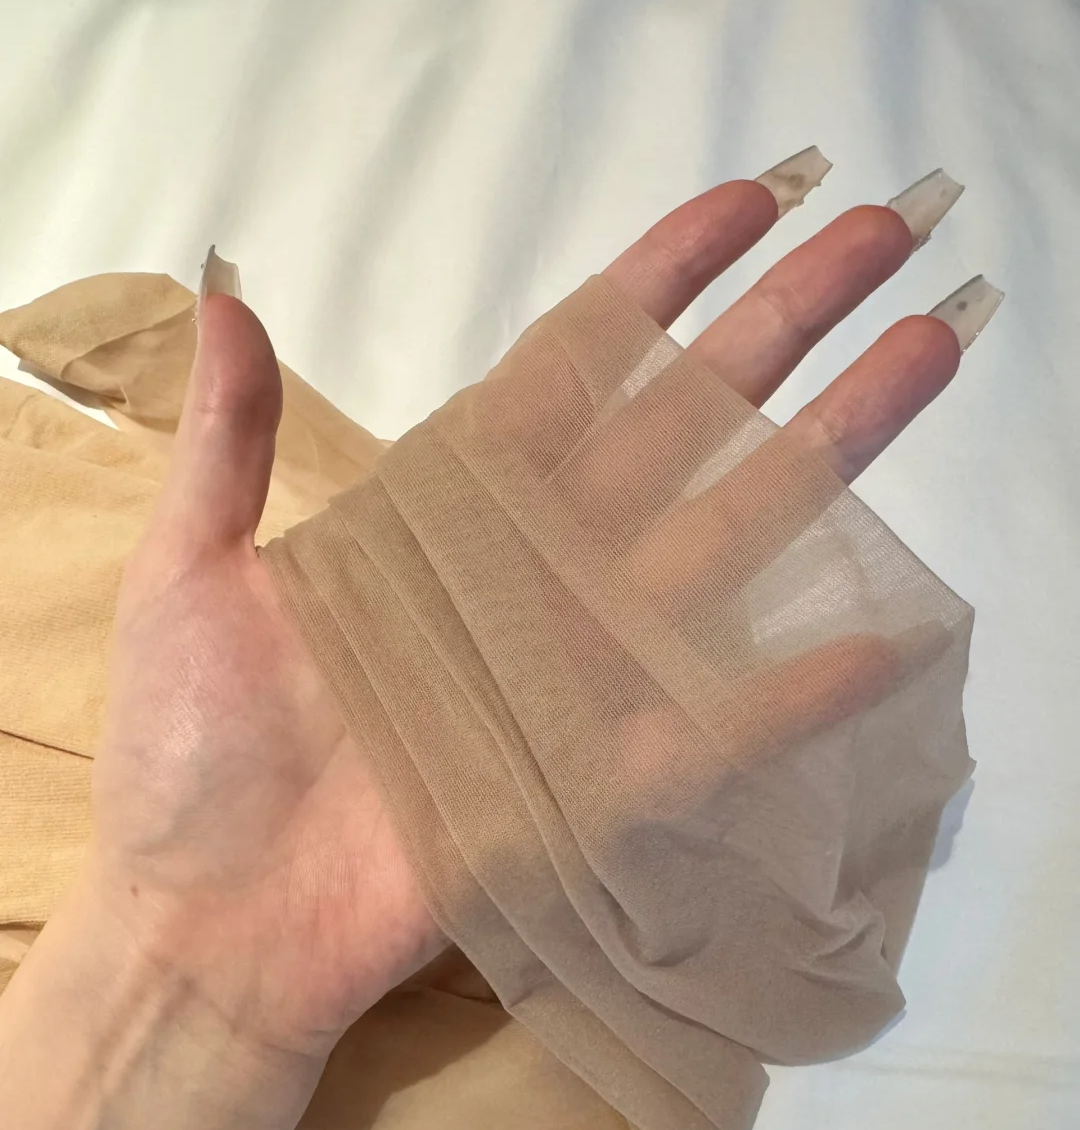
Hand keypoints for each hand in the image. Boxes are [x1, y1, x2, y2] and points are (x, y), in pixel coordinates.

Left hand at [86, 165, 974, 1063]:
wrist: (212, 918)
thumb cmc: (193, 749)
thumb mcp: (194, 576)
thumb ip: (230, 447)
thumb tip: (226, 301)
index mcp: (444, 516)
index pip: (574, 375)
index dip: (658, 290)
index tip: (746, 210)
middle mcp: (530, 576)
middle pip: (678, 433)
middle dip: (779, 334)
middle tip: (880, 240)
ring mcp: (573, 673)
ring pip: (719, 546)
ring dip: (823, 458)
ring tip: (923, 364)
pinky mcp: (590, 780)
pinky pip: (707, 731)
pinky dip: (788, 695)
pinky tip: (881, 638)